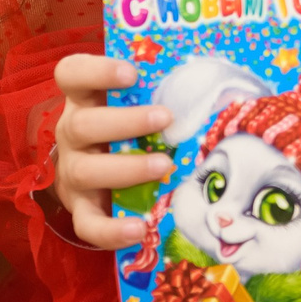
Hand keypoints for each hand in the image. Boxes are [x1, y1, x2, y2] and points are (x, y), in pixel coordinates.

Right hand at [51, 54, 173, 248]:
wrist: (99, 175)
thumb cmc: (132, 129)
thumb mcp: (139, 104)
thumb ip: (166, 90)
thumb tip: (229, 79)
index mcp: (85, 101)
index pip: (71, 75)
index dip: (96, 71)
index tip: (131, 73)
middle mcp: (72, 135)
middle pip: (81, 125)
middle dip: (125, 122)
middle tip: (166, 118)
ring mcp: (73, 173)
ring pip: (86, 171)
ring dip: (126, 169)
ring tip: (163, 166)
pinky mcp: (81, 209)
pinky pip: (87, 224)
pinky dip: (111, 230)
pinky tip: (139, 228)